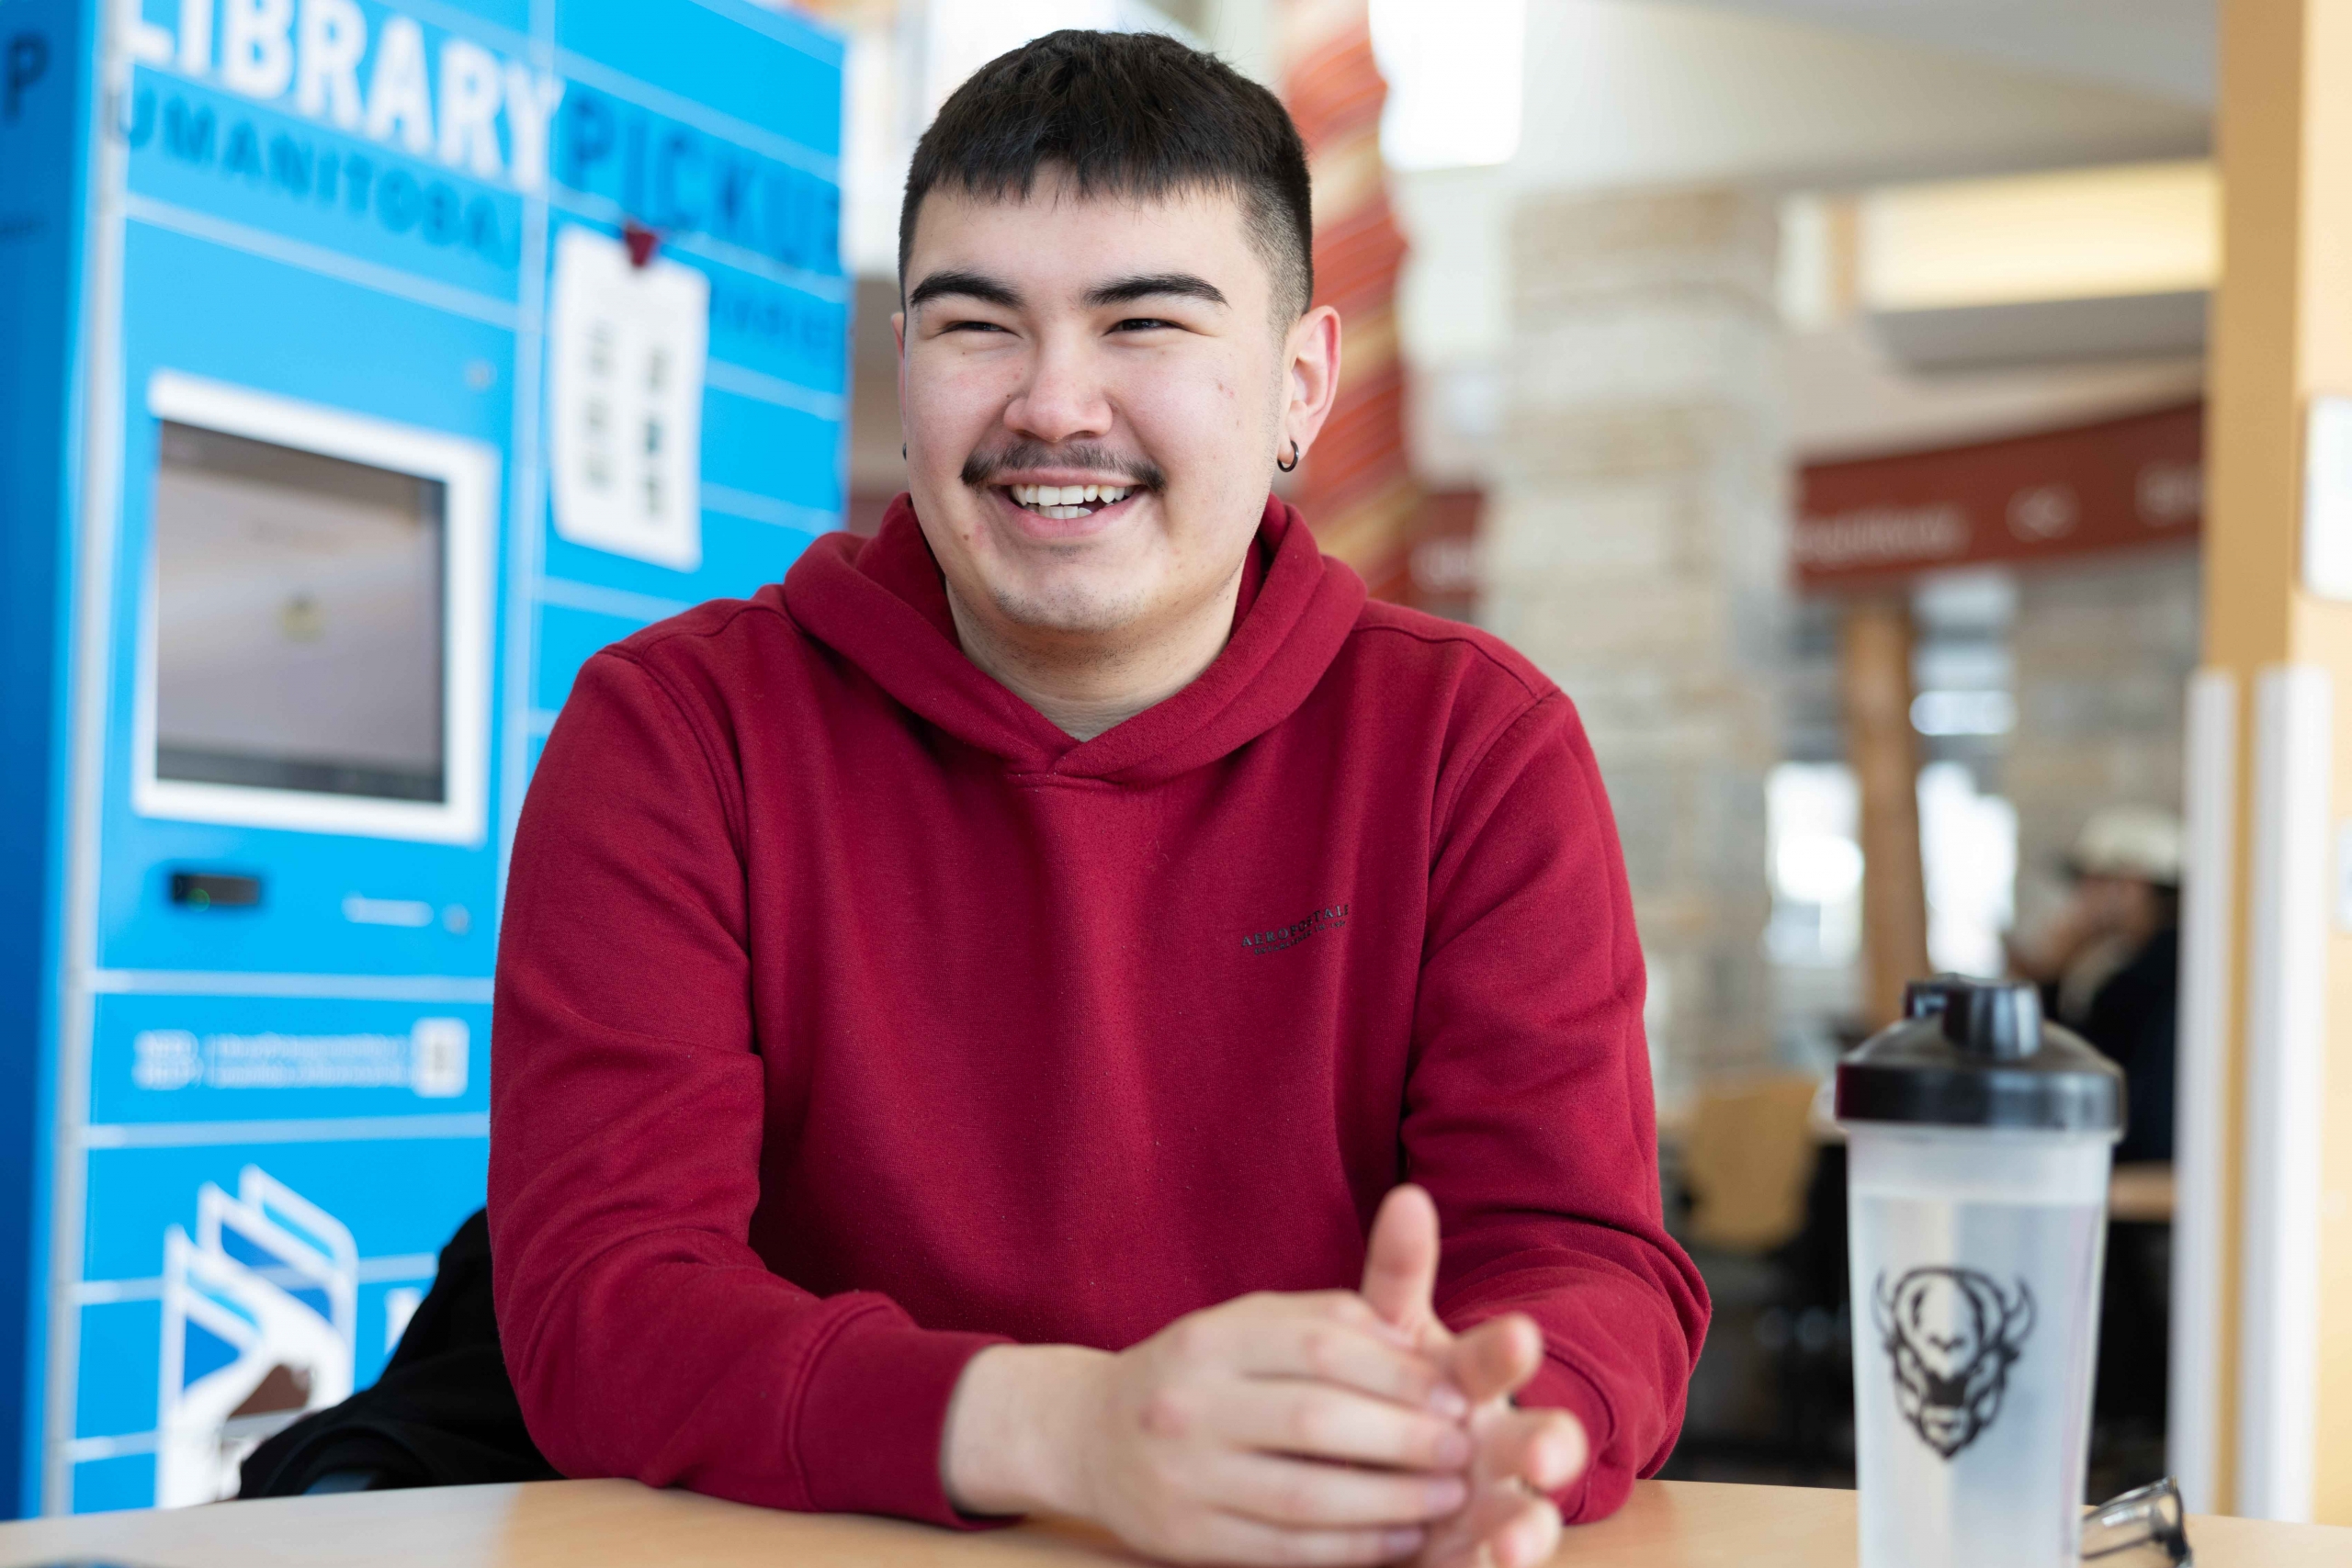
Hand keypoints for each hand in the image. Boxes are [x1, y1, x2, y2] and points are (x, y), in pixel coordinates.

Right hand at [944, 1289, 1474, 1563]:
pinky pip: (1285, 1548)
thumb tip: (1415, 1343)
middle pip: (1317, 1421)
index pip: (1319, 1345)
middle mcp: (1189, 1404)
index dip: (1397, 1373)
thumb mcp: (1244, 1324)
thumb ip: (1324, 1321)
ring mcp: (1182, 1475)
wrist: (1086, 1434)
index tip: (1456, 1392)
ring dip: (1390, 1500)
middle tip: (1464, 1447)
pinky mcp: (1185, 1538)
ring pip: (1305, 1495)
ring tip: (1448, 1497)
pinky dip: (1353, 1547)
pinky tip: (1401, 1539)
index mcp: (1210, 1339)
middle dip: (1404, 1438)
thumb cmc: (1196, 1373)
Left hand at [1360, 1186, 1588, 1567]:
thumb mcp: (1389, 1331)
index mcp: (1475, 1380)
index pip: (1498, 1359)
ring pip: (1522, 1518)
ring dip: (1526, 1527)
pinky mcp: (1465, 1557)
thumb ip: (1399, 1274)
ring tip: (1517, 1538)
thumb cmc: (1392, 1388)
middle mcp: (1497, 1444)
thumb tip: (1408, 1196)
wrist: (1376, 1462)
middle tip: (1549, 1446)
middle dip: (1549, 1443)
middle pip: (1538, 1441)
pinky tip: (1487, 1562)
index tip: (1518, 1333)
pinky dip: (1482, 1567)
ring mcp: (1489, 1506)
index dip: (1508, 1351)